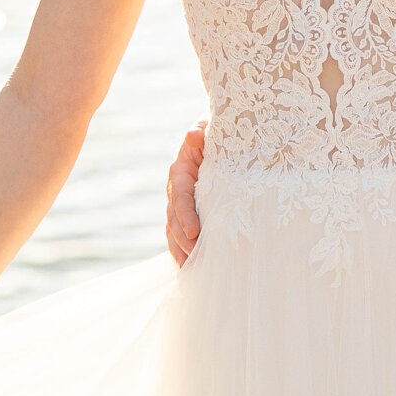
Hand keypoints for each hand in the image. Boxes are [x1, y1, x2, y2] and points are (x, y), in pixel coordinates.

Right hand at [165, 120, 206, 263]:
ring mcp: (180, 202)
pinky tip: (189, 267)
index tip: (194, 232)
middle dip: (182, 239)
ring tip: (191, 268)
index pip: (180, 195)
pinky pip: (180, 233)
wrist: (222, 135)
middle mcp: (177, 188)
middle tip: (195, 256)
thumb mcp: (210, 128)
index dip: (185, 214)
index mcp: (181, 169)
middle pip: (174, 217)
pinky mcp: (188, 212)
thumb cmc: (218, 131)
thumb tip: (193, 136)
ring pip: (174, 229)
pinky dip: (182, 250)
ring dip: (180, 249)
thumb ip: (201, 133)